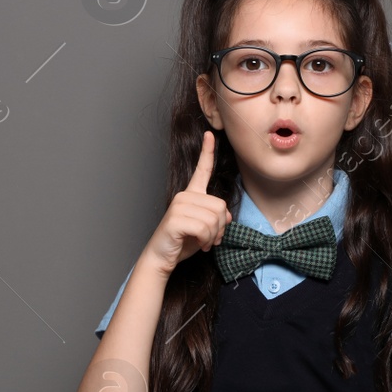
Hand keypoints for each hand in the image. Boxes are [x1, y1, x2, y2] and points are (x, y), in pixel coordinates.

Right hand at [143, 131, 232, 275]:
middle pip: (220, 206)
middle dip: (221, 227)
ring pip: (214, 218)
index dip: (207, 152)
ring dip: (214, 236)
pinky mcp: (176, 218)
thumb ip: (217, 218)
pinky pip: (204, 228)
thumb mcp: (206, 229)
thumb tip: (228, 215)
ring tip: (204, 242)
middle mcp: (185, 196)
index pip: (202, 170)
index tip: (210, 134)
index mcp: (192, 195)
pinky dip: (206, 240)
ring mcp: (179, 205)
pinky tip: (199, 245)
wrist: (163, 257)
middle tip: (211, 238)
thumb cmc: (183, 241)